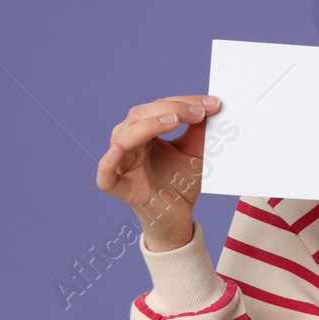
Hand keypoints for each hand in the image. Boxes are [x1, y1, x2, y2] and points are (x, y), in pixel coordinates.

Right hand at [95, 94, 220, 248]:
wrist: (179, 217)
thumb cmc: (181, 183)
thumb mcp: (195, 152)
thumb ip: (200, 131)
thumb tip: (212, 105)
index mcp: (145, 132)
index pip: (159, 108)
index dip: (184, 102)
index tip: (212, 103)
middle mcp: (130, 143)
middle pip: (139, 116)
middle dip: (170, 110)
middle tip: (199, 112)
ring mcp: (123, 165)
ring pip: (123, 138)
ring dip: (148, 126)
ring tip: (173, 121)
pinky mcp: (123, 189)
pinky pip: (106, 177)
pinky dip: (108, 162)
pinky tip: (118, 150)